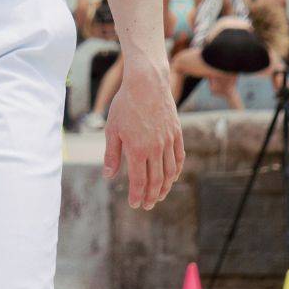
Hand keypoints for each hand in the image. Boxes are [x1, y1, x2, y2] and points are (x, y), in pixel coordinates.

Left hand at [102, 56, 184, 209]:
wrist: (146, 83)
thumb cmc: (125, 104)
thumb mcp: (112, 129)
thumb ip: (112, 154)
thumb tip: (109, 175)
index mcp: (137, 149)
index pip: (139, 181)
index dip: (137, 195)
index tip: (135, 204)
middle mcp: (155, 149)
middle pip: (156, 180)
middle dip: (151, 196)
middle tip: (147, 205)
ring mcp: (168, 141)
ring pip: (170, 172)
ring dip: (165, 187)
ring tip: (159, 195)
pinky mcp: (176, 133)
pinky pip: (179, 157)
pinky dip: (176, 171)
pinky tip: (172, 177)